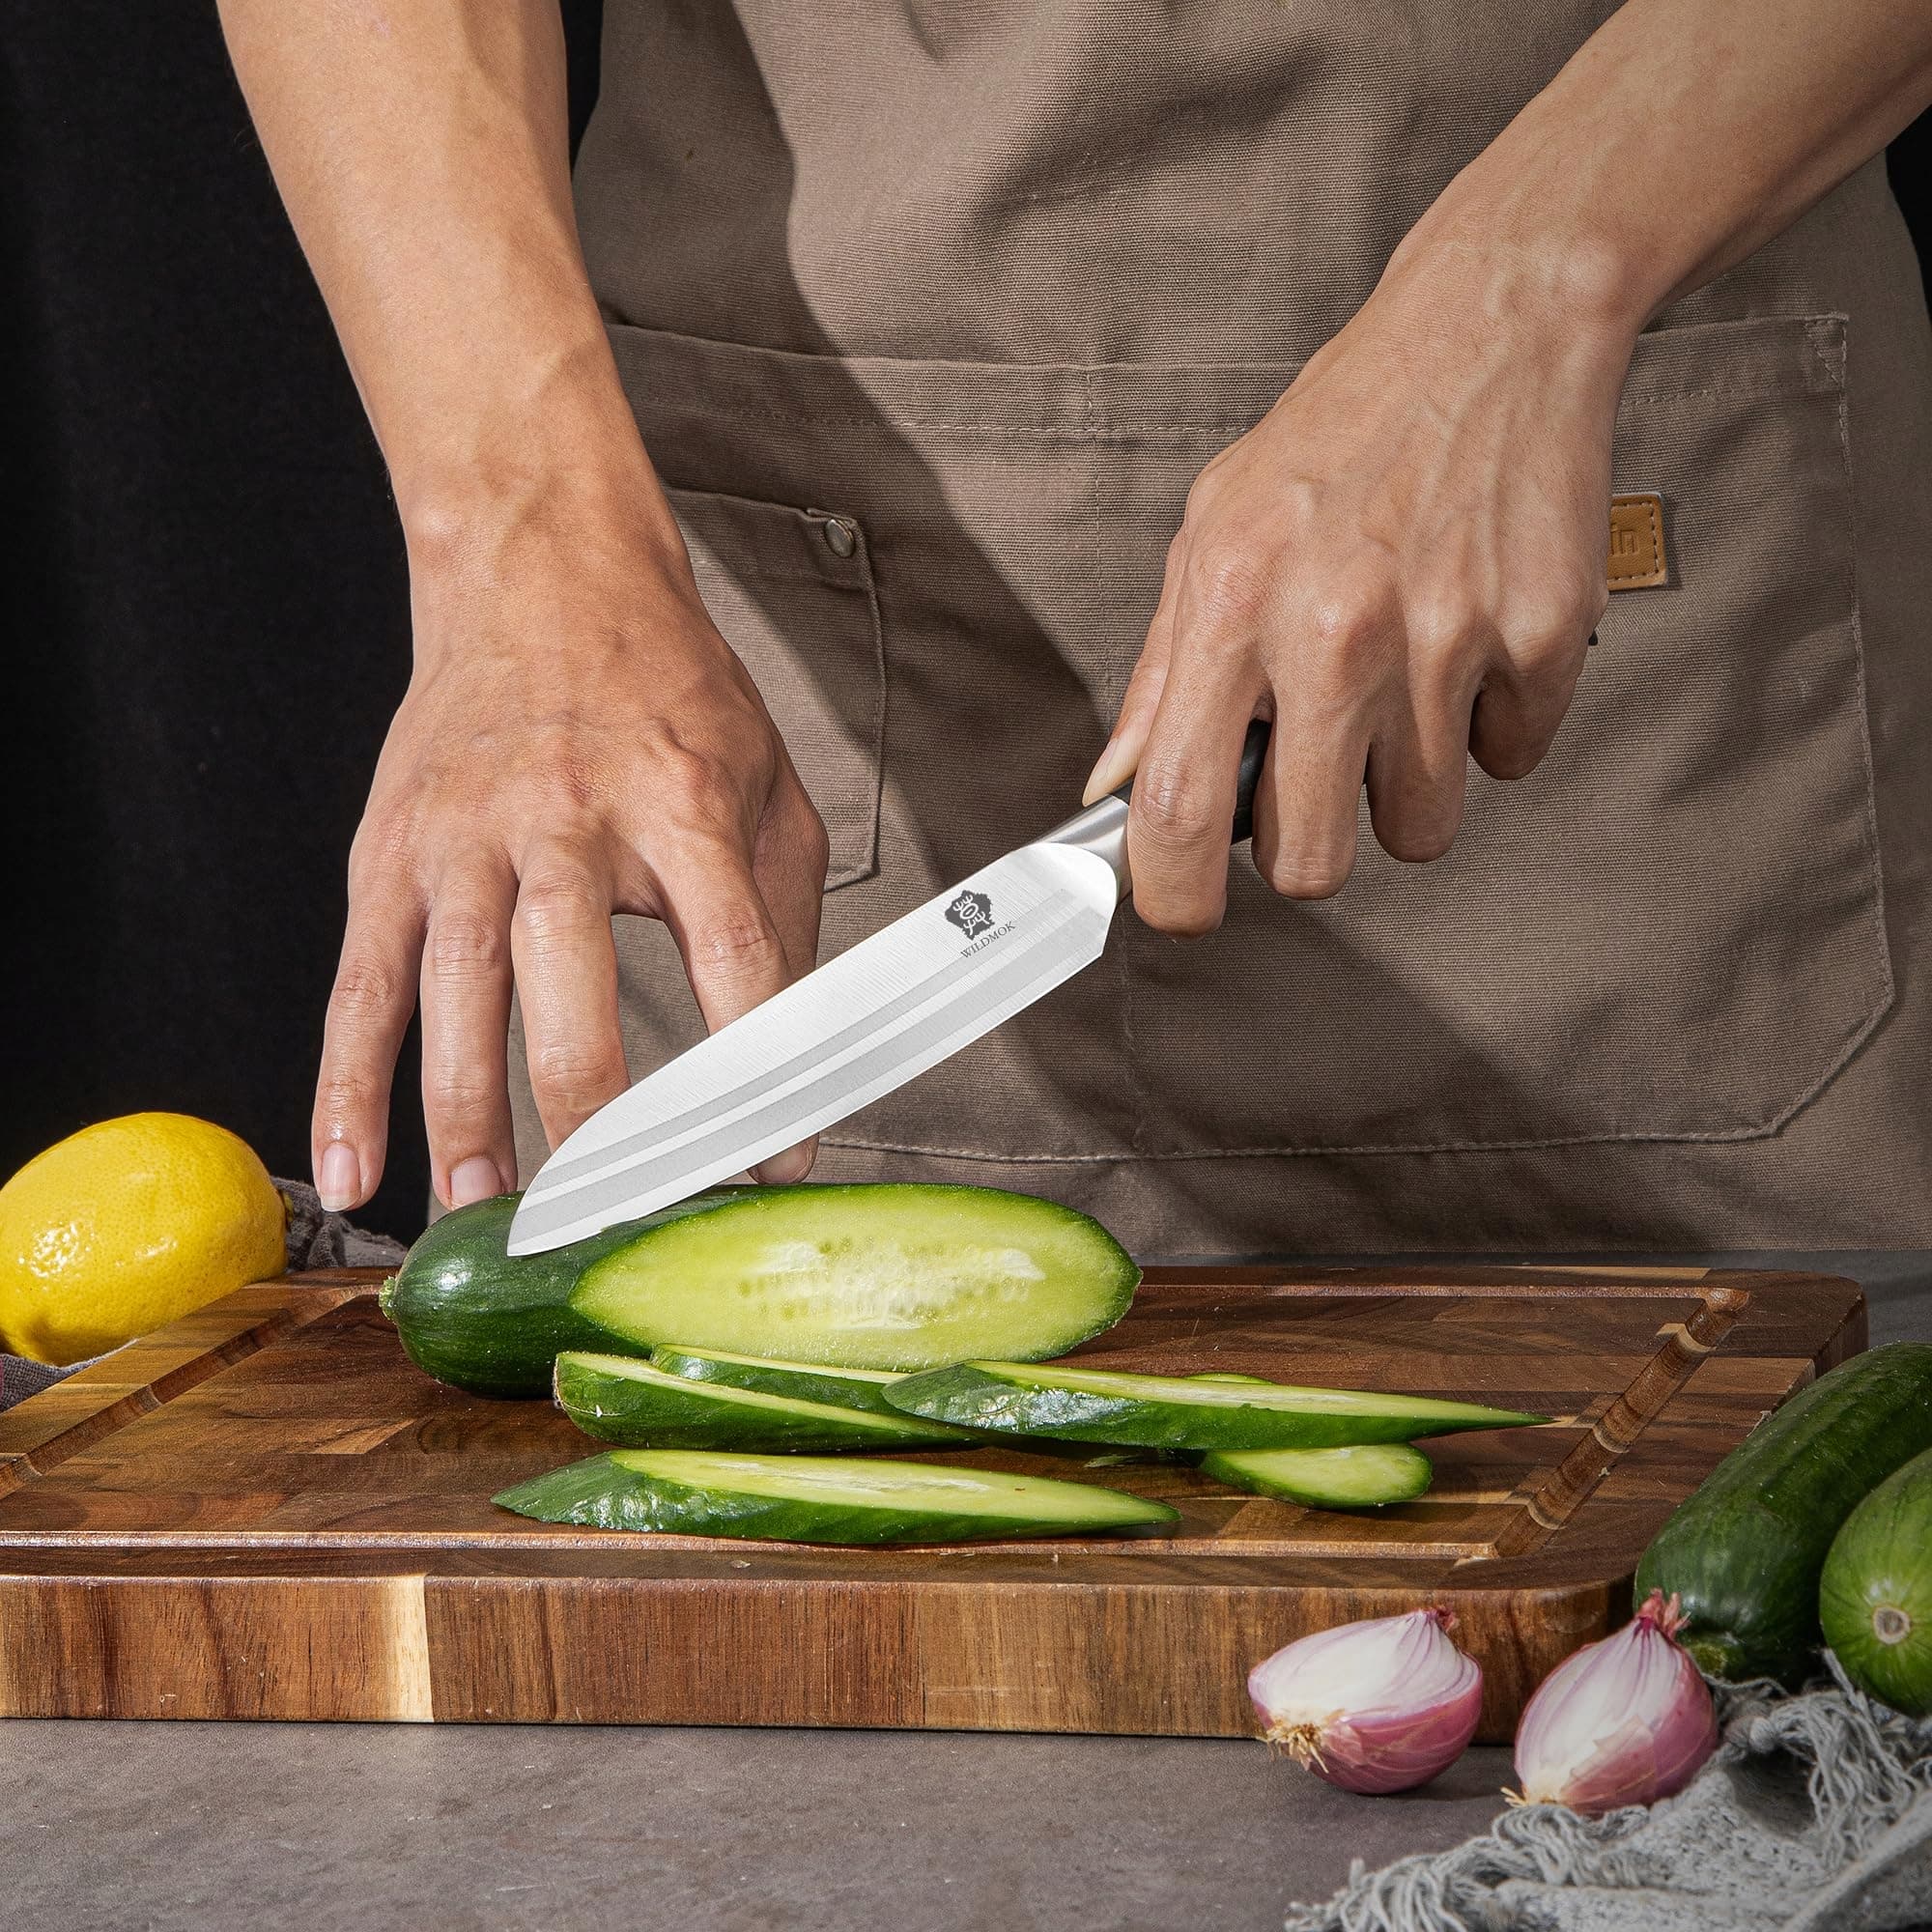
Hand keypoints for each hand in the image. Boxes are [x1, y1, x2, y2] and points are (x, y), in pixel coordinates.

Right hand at [313, 473, 830, 1212]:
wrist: (539, 572)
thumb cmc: (661, 686)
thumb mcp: (764, 777)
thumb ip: (783, 912)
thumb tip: (787, 1049)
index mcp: (678, 802)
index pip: (732, 958)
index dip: (755, 1069)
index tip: (771, 1155)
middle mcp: (564, 822)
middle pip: (575, 995)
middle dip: (596, 1121)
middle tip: (613, 1212)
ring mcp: (465, 840)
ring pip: (458, 1002)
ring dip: (471, 1123)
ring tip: (489, 1214)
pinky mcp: (392, 855)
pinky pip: (362, 986)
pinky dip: (349, 1085)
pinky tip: (356, 1165)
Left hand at [1086, 233, 1635, 934]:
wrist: (1489, 334)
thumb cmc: (1339, 439)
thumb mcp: (1211, 532)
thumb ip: (1162, 672)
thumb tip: (1118, 788)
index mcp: (1234, 606)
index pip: (1180, 806)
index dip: (1174, 894)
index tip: (1184, 909)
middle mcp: (1336, 632)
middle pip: (1312, 861)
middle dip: (1310, 845)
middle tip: (1318, 779)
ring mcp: (1447, 640)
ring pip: (1419, 827)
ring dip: (1406, 784)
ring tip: (1402, 684)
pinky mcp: (1541, 638)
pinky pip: (1510, 763)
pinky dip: (1490, 726)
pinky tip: (1468, 643)